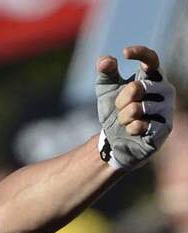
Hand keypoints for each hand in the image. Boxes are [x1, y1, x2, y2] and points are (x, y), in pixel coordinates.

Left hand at [96, 45, 175, 169]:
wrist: (116, 140)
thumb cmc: (114, 111)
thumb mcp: (106, 90)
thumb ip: (105, 72)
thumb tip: (105, 60)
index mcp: (153, 77)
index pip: (152, 60)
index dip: (140, 53)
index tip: (125, 53)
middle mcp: (165, 90)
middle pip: (136, 87)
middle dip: (120, 101)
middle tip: (121, 109)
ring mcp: (167, 109)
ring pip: (136, 108)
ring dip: (123, 117)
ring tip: (126, 121)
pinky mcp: (165, 128)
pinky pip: (139, 125)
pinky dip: (129, 129)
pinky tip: (133, 131)